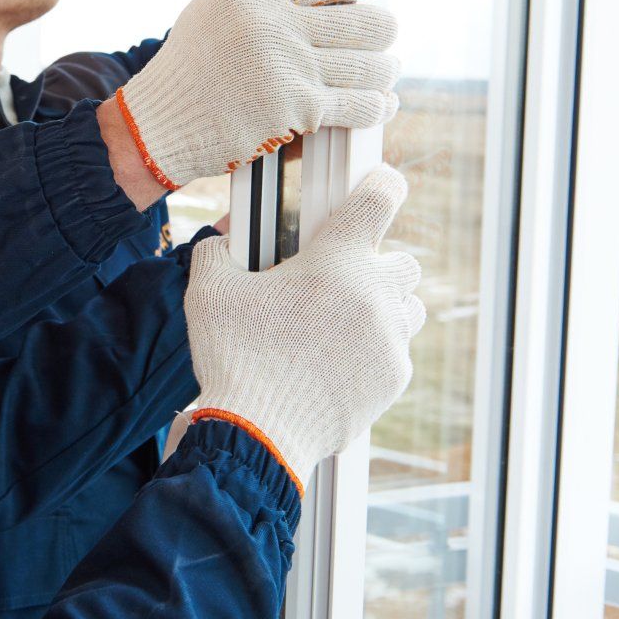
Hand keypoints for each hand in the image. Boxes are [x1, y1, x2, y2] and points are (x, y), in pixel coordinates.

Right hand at [113, 0, 400, 191]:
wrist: (161, 125)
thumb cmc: (186, 66)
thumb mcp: (206, 7)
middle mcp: (277, 26)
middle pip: (368, 22)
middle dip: (384, 31)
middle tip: (384, 36)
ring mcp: (290, 69)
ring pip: (372, 66)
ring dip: (385, 72)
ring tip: (385, 71)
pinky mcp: (298, 111)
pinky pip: (361, 106)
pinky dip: (378, 106)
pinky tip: (381, 104)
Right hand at [182, 164, 424, 493]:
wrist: (258, 433)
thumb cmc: (235, 358)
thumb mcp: (209, 292)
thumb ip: (218, 252)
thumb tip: (222, 243)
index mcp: (335, 261)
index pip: (379, 200)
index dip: (384, 185)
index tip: (383, 185)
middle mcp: (374, 295)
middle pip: (405, 262)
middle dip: (379, 266)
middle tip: (343, 282)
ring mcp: (390, 340)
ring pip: (410, 309)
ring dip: (386, 309)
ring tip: (346, 325)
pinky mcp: (393, 379)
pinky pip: (398, 355)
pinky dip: (376, 354)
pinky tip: (339, 365)